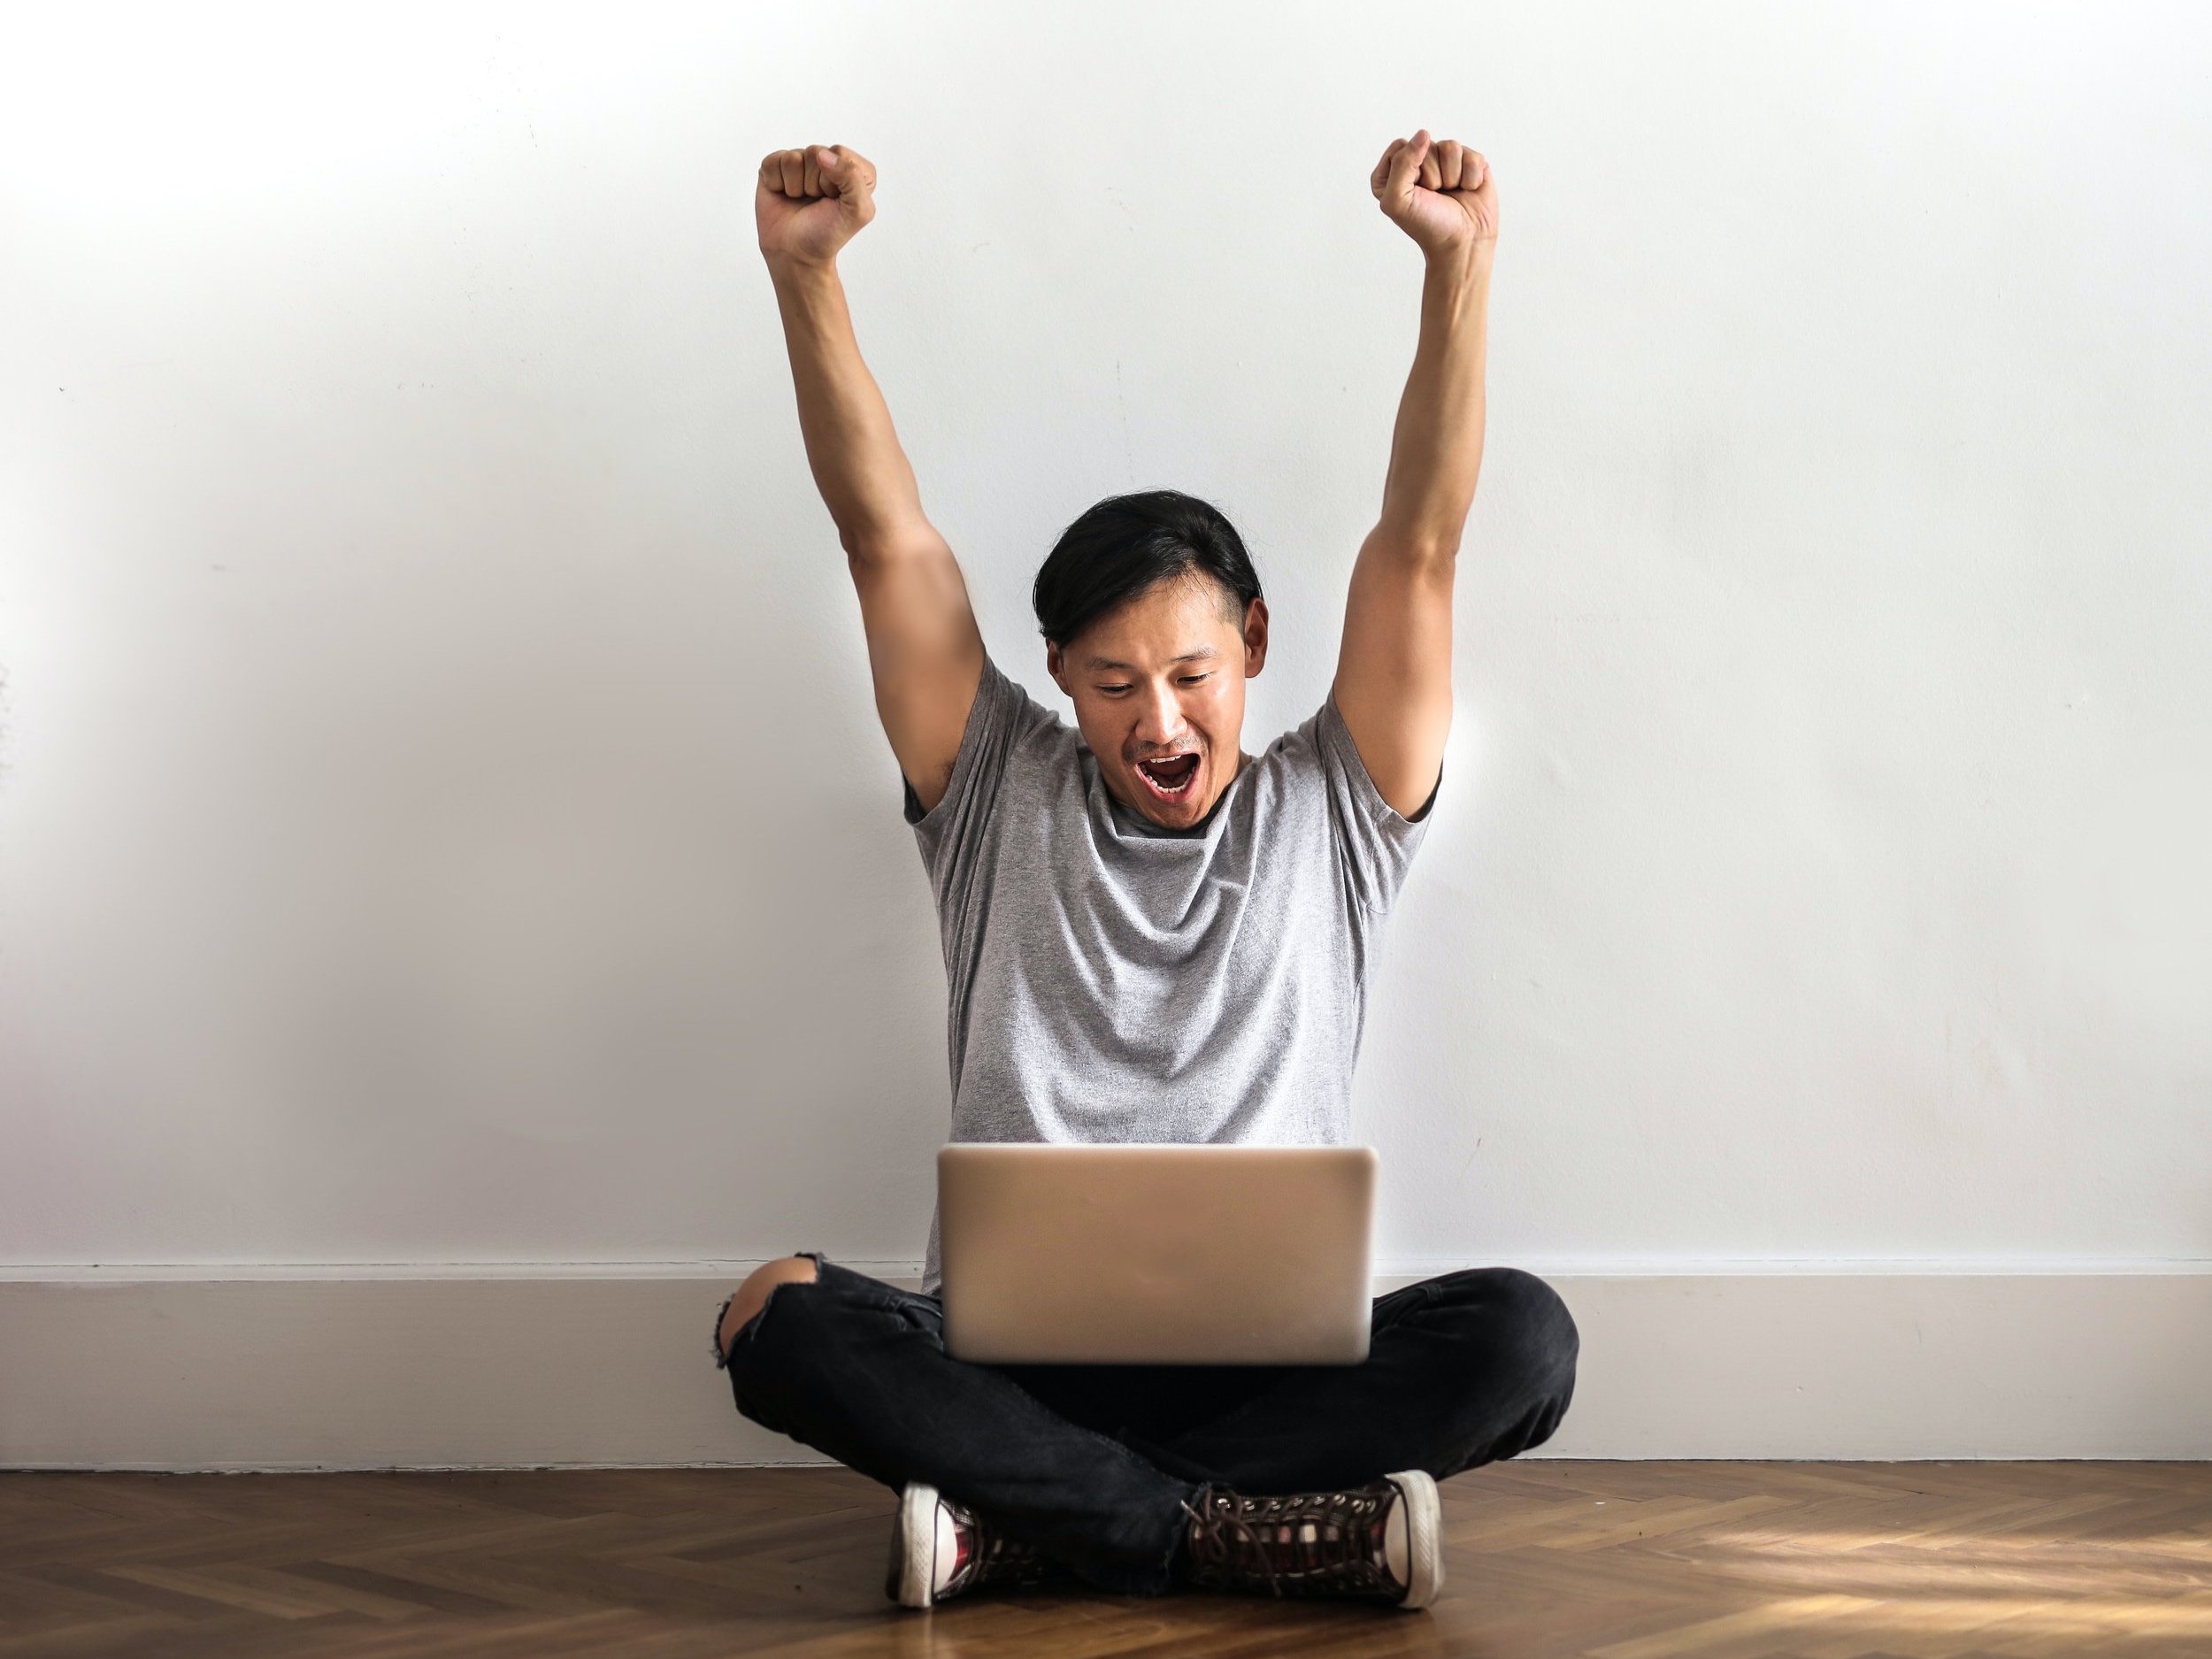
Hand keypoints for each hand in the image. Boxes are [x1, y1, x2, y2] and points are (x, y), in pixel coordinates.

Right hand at [757, 143, 876, 268]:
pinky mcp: (775, 167)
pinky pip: (773, 162)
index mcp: (853, 169)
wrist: (794, 252)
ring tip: (799, 200)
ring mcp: (800, 162)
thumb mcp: (857, 212)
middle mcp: (827, 161)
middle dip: (813, 184)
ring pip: (792, 158)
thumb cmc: (827, 234)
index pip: (839, 153)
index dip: (833, 181)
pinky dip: (776, 183)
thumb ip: (853, 178)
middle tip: (814, 203)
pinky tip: (783, 195)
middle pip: (815, 153)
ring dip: (795, 186)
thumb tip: (822, 154)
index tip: (833, 201)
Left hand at [1371, 130, 1495, 260]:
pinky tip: (1467, 191)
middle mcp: (1419, 163)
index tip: (1415, 193)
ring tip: (1451, 193)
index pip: (1400, 146)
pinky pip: (1470, 155)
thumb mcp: (1398, 200)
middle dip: (1432, 175)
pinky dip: (1470, 178)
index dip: (1409, 170)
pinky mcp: (1470, 162)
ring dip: (1452, 176)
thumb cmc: (1428, 226)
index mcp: (1393, 172)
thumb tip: (1424, 133)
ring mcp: (1446, 161)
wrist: (1463, 243)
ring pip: (1450, 146)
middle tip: (1435, 196)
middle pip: (1425, 145)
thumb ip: (1402, 163)